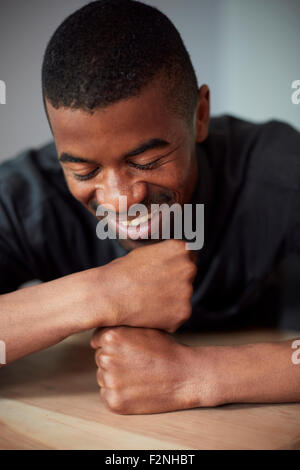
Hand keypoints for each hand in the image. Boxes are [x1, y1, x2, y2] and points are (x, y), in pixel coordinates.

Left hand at [90, 326, 215, 413]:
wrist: (186, 375)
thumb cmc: (166, 349)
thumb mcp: (143, 327)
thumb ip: (120, 325)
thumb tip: (100, 326)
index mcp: (111, 336)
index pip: (98, 340)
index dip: (114, 344)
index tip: (129, 349)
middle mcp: (106, 357)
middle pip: (100, 358)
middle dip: (114, 360)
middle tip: (138, 362)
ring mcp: (110, 381)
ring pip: (103, 377)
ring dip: (116, 377)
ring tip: (139, 375)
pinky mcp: (114, 401)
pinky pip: (107, 395)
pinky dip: (119, 394)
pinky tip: (137, 388)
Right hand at [93, 240, 196, 332]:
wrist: (109, 294)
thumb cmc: (122, 272)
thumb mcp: (147, 252)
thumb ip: (167, 255)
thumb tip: (178, 259)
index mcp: (181, 249)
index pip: (189, 258)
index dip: (175, 267)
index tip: (163, 274)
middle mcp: (188, 268)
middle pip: (189, 277)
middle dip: (176, 283)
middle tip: (154, 288)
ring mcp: (187, 291)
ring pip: (183, 297)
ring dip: (171, 301)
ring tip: (148, 300)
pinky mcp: (183, 312)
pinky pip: (178, 316)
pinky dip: (166, 317)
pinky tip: (149, 312)